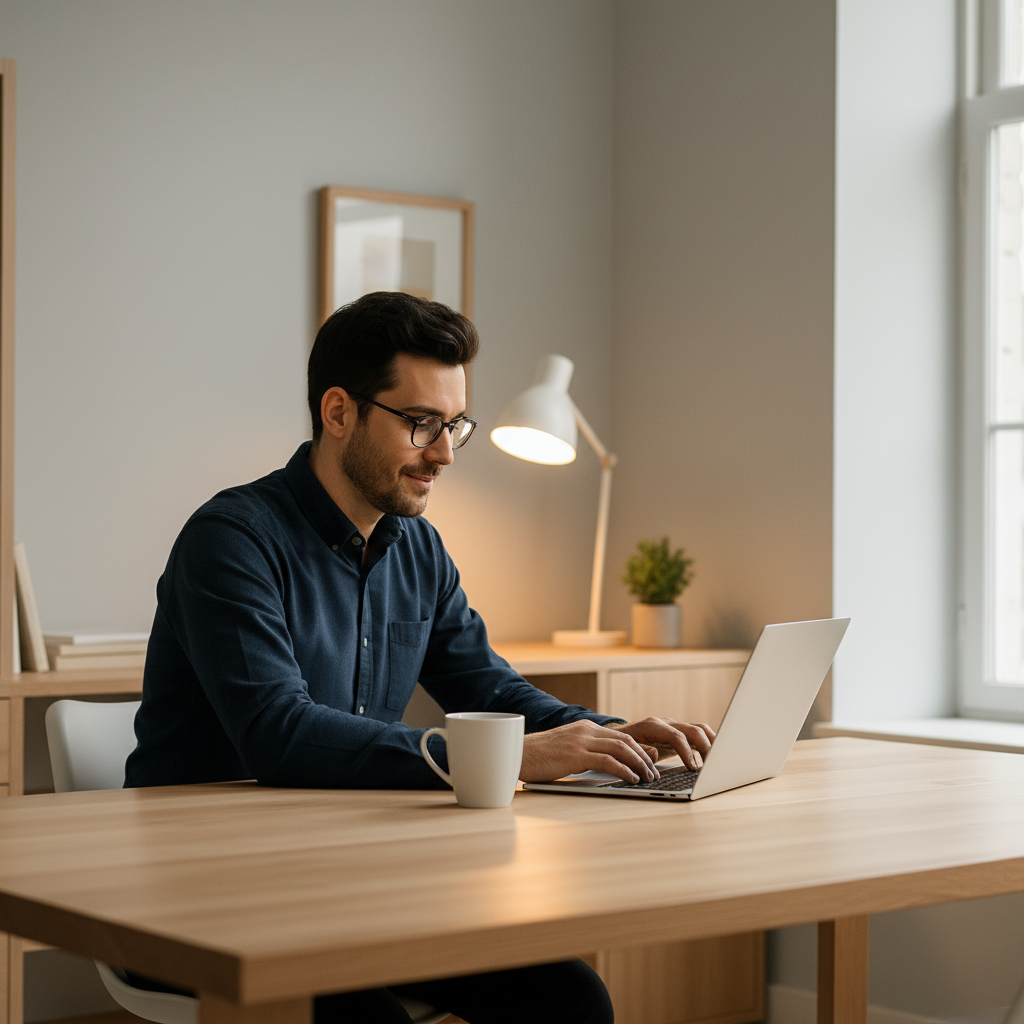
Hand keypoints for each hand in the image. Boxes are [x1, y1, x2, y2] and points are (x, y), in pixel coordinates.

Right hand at [519, 719, 661, 783]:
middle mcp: (585, 730)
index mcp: (584, 728)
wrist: (515, 754)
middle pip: (625, 740)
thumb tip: (608, 764)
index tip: (650, 763)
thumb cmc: (539, 758)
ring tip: (648, 778)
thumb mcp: (566, 750)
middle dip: (643, 757)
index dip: (639, 749)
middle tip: (654, 773)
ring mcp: (580, 741)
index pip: (620, 735)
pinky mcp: (575, 755)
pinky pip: (607, 761)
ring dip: (638, 764)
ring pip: (620, 748)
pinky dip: (624, 770)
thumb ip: (587, 753)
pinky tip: (631, 780)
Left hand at [608, 718, 715, 769]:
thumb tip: (655, 754)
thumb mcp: (626, 749)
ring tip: (718, 761)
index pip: (677, 736)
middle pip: (693, 730)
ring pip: (699, 729)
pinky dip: (707, 744)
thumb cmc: (622, 745)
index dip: (687, 752)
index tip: (693, 768)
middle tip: (713, 766)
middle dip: (706, 747)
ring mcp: (673, 726)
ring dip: (711, 743)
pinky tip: (713, 757)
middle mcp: (666, 723)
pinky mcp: (678, 733)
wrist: (618, 737)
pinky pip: (697, 734)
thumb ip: (641, 751)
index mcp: (653, 726)